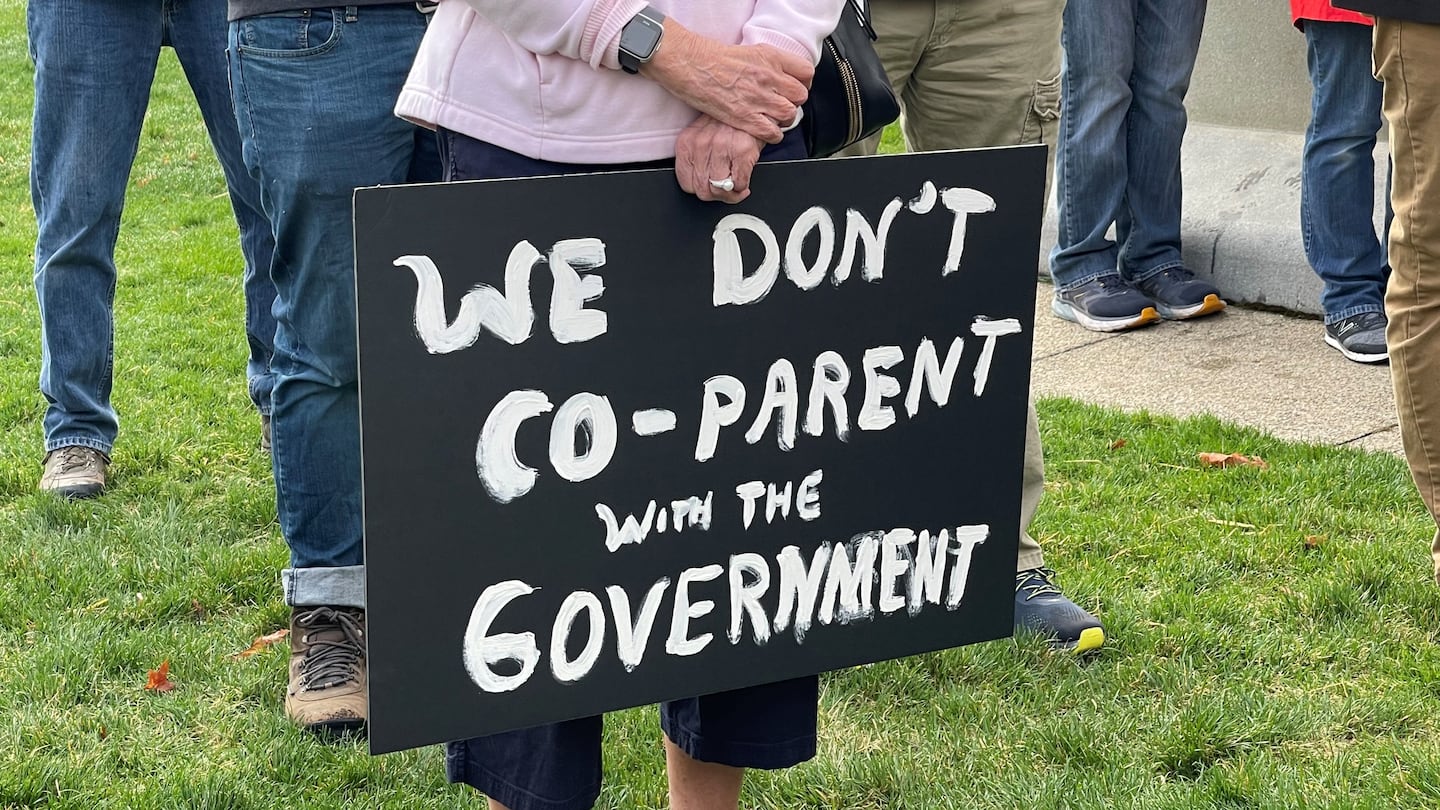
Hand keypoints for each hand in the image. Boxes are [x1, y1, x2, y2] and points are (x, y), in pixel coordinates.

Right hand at [644, 23, 812, 144]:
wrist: (690, 64)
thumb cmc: (712, 58)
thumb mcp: (749, 51)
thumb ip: (769, 63)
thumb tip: (781, 76)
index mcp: (770, 57)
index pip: (806, 72)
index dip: (803, 82)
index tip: (795, 87)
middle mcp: (768, 77)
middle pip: (800, 95)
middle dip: (794, 102)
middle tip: (782, 104)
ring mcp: (758, 98)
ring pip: (789, 114)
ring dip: (783, 119)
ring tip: (773, 118)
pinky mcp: (745, 117)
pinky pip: (772, 132)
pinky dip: (772, 134)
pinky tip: (764, 130)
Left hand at [674, 114, 764, 203]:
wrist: (752, 104)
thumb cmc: (728, 121)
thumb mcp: (702, 135)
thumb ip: (696, 159)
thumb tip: (698, 184)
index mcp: (687, 142)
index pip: (685, 183)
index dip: (699, 189)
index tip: (709, 187)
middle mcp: (701, 145)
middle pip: (702, 190)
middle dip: (716, 195)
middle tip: (724, 189)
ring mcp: (721, 148)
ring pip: (720, 190)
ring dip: (730, 193)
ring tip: (735, 185)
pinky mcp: (742, 151)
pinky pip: (739, 184)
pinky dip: (742, 187)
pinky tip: (744, 178)